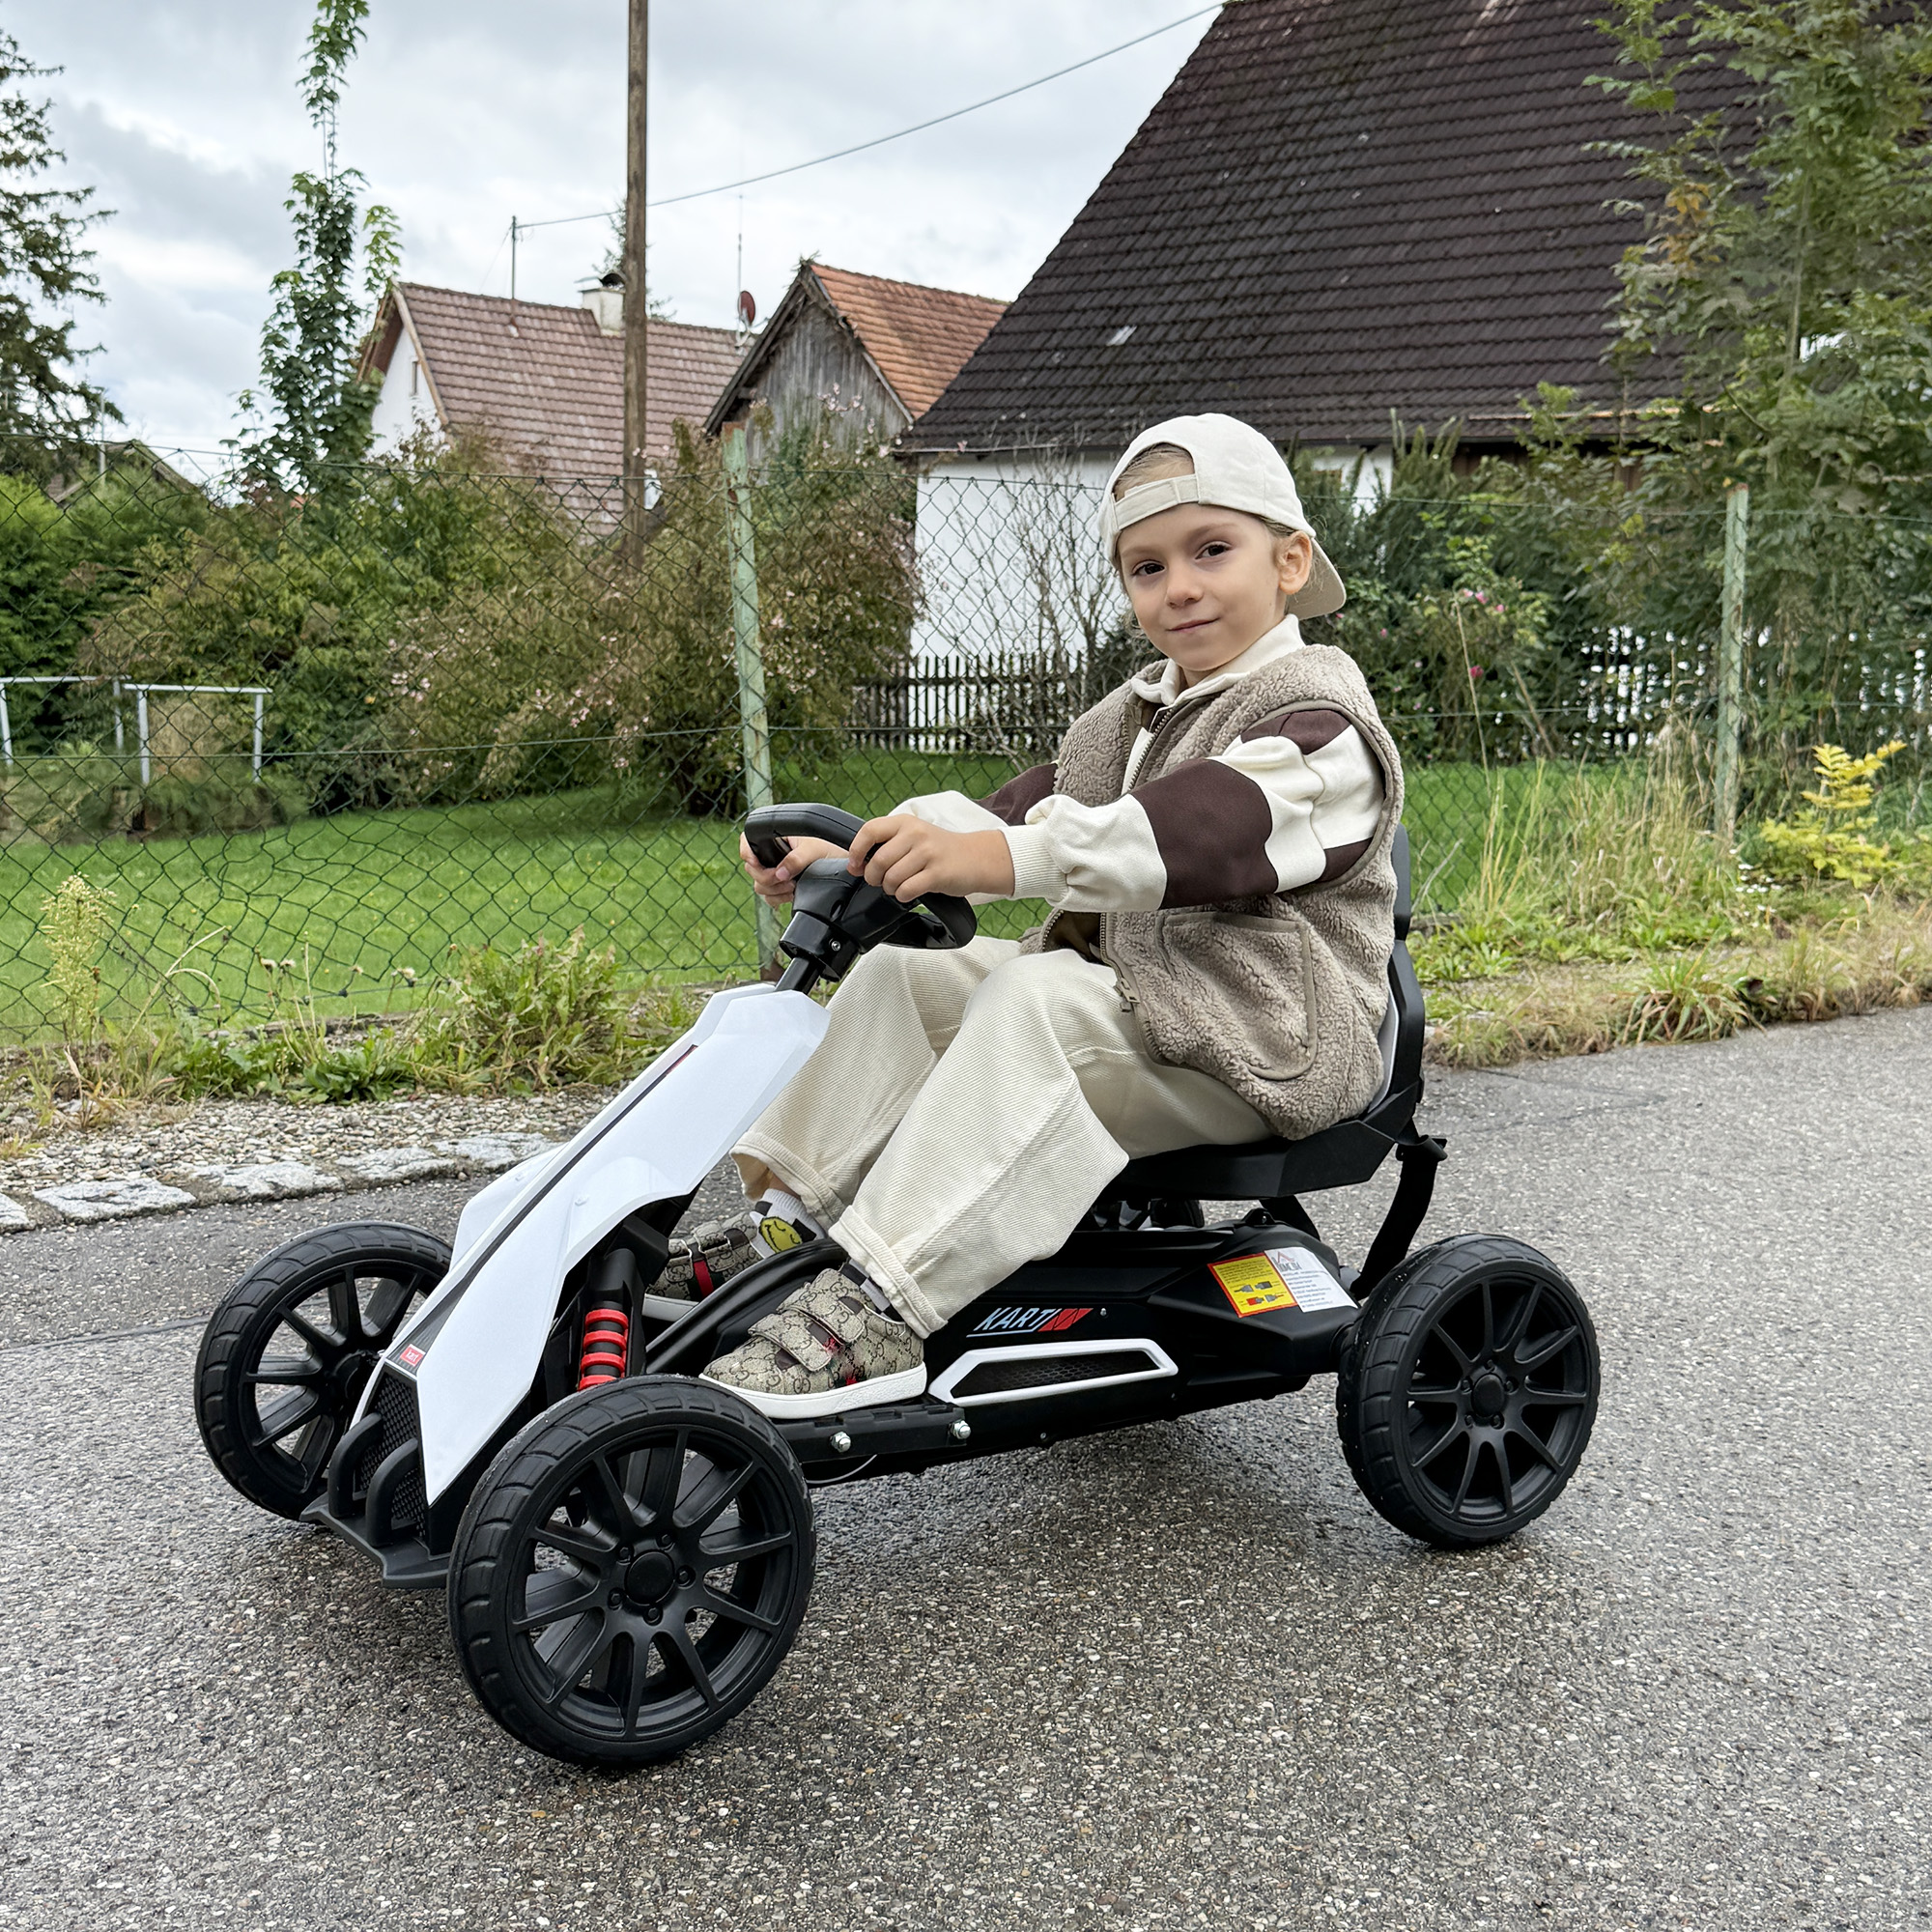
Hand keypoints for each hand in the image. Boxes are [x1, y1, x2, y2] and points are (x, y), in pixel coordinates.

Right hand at [738, 832, 845, 904]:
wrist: (848, 862)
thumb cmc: (833, 847)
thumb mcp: (814, 850)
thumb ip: (796, 860)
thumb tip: (779, 874)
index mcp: (777, 836)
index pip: (748, 841)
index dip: (748, 852)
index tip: (756, 863)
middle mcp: (774, 853)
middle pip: (752, 869)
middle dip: (767, 877)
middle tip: (786, 879)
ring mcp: (778, 870)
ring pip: (760, 885)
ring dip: (774, 889)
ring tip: (793, 886)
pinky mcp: (784, 885)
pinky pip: (770, 897)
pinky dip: (778, 898)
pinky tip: (793, 894)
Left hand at [846, 815, 1015, 901]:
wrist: (976, 857)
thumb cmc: (940, 849)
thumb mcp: (914, 835)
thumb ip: (888, 843)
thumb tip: (857, 862)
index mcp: (905, 822)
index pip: (869, 831)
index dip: (856, 851)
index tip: (855, 865)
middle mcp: (916, 834)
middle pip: (878, 861)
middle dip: (874, 877)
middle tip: (881, 882)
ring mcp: (928, 853)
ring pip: (891, 878)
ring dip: (890, 888)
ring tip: (898, 887)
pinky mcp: (938, 873)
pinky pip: (907, 890)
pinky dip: (903, 896)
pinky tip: (910, 892)